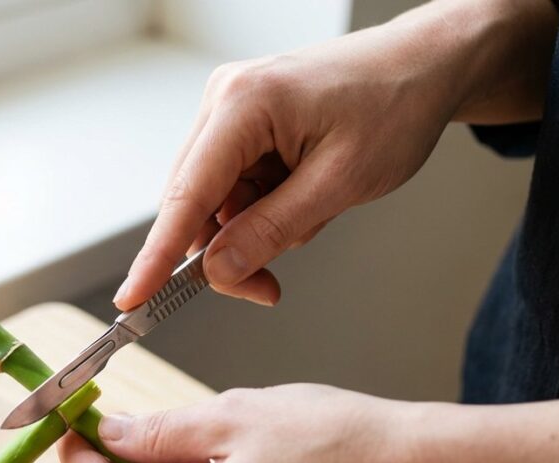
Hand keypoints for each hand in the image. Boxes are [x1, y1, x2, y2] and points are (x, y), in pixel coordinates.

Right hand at [113, 0, 558, 309]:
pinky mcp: (243, 124)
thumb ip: (272, 230)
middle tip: (269, 289)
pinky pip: (234, 188)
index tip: (133, 301)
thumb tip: (218, 270)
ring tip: (313, 214)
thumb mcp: (340, 183)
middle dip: (228, 252)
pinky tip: (303, 198)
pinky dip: (263, 210)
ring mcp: (230, 110)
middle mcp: (224, 101)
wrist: (426, 65)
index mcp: (243, 104)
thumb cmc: (394, 106)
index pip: (186, 196)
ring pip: (214, 203)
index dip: (157, 258)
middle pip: (194, 205)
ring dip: (253, 229)